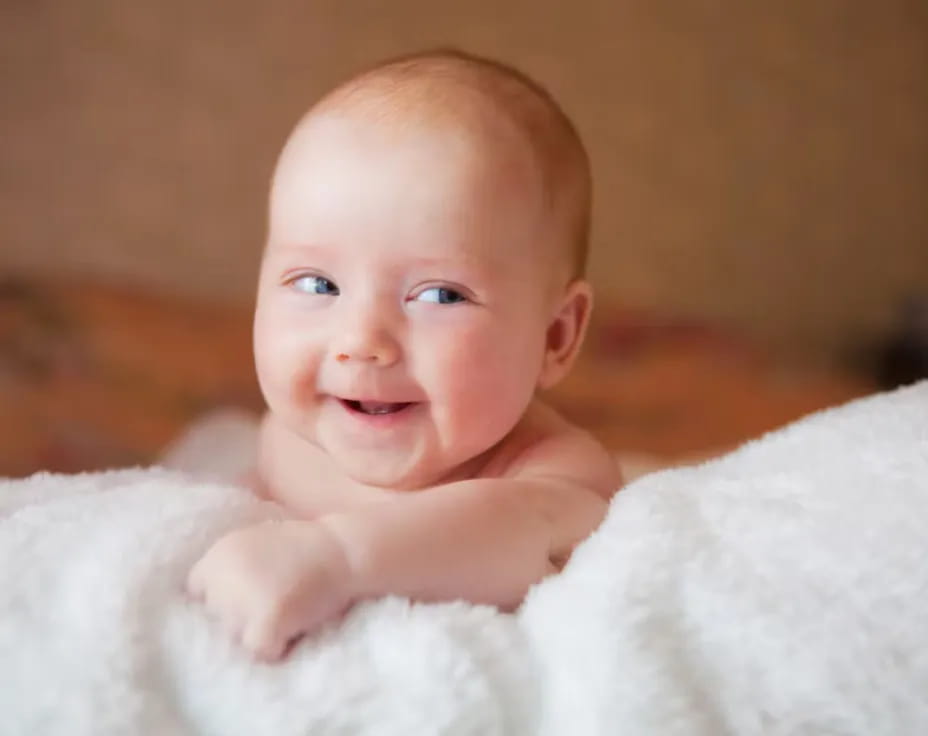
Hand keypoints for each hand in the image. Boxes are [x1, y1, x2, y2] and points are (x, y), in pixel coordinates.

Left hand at [186, 519, 354, 660]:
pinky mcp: (264, 622)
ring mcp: (241, 602)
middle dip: (235, 621)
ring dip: (254, 637)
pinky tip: (292, 631)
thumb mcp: (255, 541)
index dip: (219, 601)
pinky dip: (276, 648)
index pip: (196, 594)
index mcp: (217, 556)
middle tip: (268, 609)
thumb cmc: (305, 547)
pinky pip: (259, 651)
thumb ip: (229, 568)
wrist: (344, 549)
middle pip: (213, 620)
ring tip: (283, 620)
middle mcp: (222, 578)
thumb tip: (208, 600)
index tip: (242, 601)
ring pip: (233, 640)